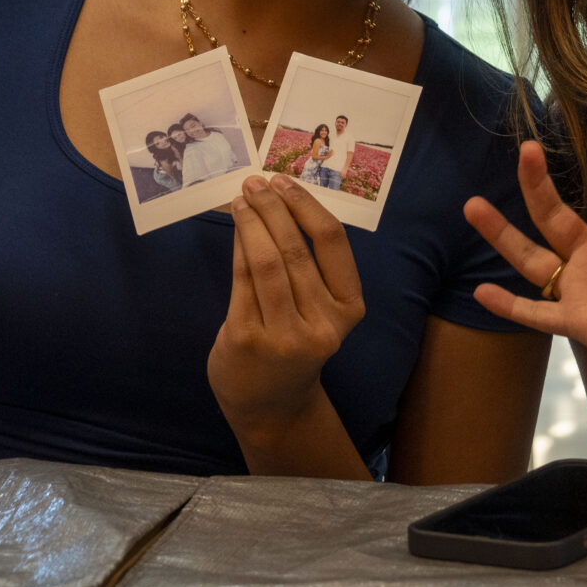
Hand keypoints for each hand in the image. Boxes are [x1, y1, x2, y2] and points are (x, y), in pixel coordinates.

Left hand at [208, 176, 365, 430]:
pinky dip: (239, 247)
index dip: (306, 206)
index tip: (285, 182)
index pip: (332, 243)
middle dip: (274, 208)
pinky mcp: (247, 339)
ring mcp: (283, 335)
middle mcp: (322, 324)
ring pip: (268, 262)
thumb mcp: (319, 311)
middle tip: (257, 182)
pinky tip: (237, 229)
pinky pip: (243, 280)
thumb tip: (281, 202)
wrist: (272, 404)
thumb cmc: (296, 343)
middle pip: (296, 248)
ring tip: (243, 199)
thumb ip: (310, 267)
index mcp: (348, 309)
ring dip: (253, 222)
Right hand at [464, 142, 586, 401]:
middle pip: (554, 215)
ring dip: (503, 234)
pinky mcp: (580, 322)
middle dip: (537, 184)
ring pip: (534, 258)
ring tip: (473, 206)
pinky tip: (481, 292)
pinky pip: (538, 314)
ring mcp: (583, 287)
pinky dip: (510, 306)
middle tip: (526, 150)